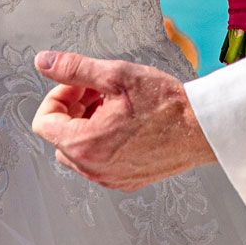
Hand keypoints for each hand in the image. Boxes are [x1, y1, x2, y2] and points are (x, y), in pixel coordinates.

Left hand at [31, 50, 215, 190]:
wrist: (201, 129)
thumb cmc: (165, 104)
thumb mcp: (116, 75)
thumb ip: (74, 69)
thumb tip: (45, 63)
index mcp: (84, 144)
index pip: (44, 122)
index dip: (57, 96)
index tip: (78, 85)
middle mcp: (93, 168)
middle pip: (60, 137)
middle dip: (73, 110)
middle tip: (97, 91)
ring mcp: (109, 178)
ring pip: (79, 151)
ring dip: (87, 126)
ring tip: (113, 105)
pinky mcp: (126, 181)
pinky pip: (99, 163)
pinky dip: (103, 142)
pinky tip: (125, 123)